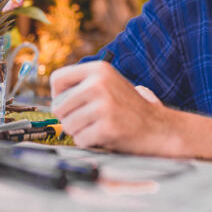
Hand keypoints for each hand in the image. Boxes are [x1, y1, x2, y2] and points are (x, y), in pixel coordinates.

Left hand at [49, 61, 175, 154]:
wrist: (159, 127)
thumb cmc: (128, 108)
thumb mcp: (108, 83)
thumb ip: (82, 84)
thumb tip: (53, 94)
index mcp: (99, 69)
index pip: (57, 79)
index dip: (60, 95)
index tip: (73, 102)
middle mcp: (99, 83)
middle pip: (58, 105)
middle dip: (69, 117)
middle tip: (89, 118)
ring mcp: (104, 105)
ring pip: (67, 125)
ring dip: (79, 131)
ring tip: (99, 125)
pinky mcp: (107, 127)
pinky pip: (80, 140)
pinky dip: (90, 142)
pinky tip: (105, 135)